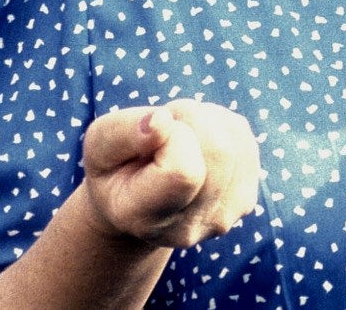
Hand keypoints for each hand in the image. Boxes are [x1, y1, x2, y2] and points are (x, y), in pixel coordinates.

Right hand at [79, 100, 259, 249]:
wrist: (138, 201)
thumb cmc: (115, 169)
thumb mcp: (99, 145)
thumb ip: (123, 132)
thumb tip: (162, 121)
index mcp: (145, 218)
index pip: (183, 172)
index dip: (173, 135)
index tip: (152, 135)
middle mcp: (189, 227)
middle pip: (220, 150)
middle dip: (191, 118)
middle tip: (164, 129)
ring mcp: (223, 217)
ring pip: (235, 139)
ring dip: (207, 120)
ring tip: (178, 138)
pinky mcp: (246, 199)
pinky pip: (244, 139)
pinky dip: (223, 126)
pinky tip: (198, 144)